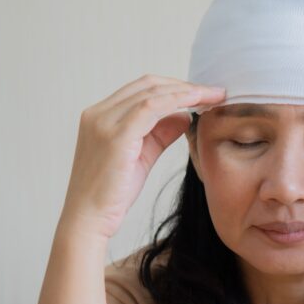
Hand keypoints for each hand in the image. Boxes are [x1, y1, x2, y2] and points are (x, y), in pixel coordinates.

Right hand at [60, 74, 225, 237]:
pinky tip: (197, 104)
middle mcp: (98, 113)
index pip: (142, 88)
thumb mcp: (142, 155)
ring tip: (214, 96)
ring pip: (152, 93)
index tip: (203, 93)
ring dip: (187, 92)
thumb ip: (161, 132)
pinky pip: (151, 108)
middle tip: (215, 92)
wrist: (89, 219)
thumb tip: (185, 115)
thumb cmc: (113, 192)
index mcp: (100, 115)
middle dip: (185, 85)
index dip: (175, 87)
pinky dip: (177, 101)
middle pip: (148, 84)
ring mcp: (104, 122)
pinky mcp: (115, 135)